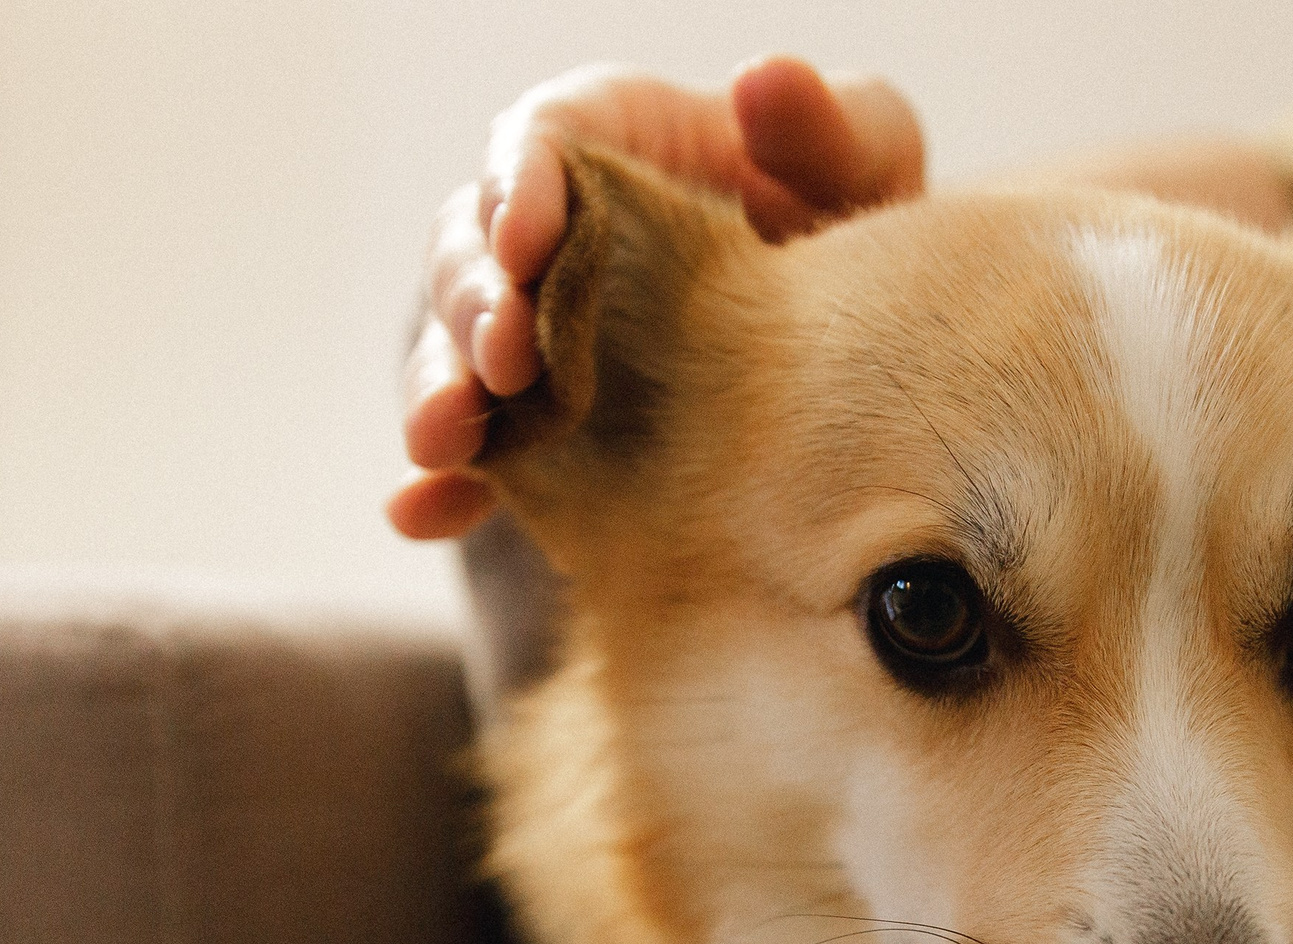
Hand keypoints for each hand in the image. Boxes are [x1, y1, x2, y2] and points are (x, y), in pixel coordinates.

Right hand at [392, 57, 924, 539]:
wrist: (868, 351)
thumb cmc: (852, 222)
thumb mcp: (865, 158)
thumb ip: (824, 124)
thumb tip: (762, 83)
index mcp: (611, 144)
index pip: (534, 142)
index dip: (516, 184)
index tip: (525, 237)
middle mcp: (550, 233)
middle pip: (470, 250)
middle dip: (473, 303)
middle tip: (503, 360)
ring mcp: (536, 333)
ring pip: (455, 350)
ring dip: (439, 393)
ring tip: (444, 442)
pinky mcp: (541, 423)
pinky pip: (481, 452)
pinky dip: (447, 483)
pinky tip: (423, 511)